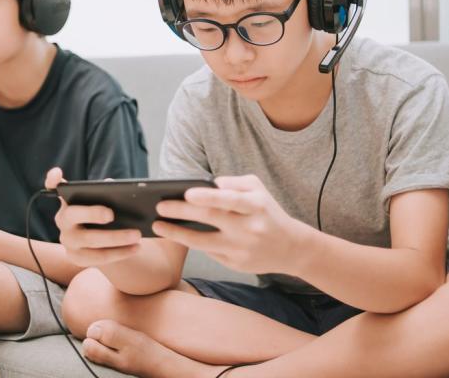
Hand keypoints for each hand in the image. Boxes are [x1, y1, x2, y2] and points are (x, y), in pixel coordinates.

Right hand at [46, 167, 141, 266]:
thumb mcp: (103, 202)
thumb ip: (106, 192)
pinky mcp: (77, 258)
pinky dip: (120, 253)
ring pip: (90, 240)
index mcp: (68, 200)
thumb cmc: (103, 214)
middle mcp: (63, 219)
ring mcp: (68, 241)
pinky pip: (99, 257)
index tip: (58, 174)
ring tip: (137, 235)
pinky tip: (136, 248)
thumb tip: (111, 184)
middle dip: (93, 214)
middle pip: (73, 215)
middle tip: (112, 214)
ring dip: (116, 238)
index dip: (52, 180)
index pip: (54, 187)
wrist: (101, 243)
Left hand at [152, 174, 306, 274]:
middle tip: (159, 206)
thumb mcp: (257, 189)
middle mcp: (249, 228)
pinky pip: (208, 252)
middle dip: (182, 213)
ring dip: (176, 233)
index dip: (208, 196)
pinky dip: (189, 243)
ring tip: (157, 226)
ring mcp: (241, 248)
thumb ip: (232, 183)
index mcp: (256, 205)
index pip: (230, 200)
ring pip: (203, 242)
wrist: (291, 247)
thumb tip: (204, 185)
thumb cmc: (266, 211)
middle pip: (211, 219)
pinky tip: (174, 235)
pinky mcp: (236, 264)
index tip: (186, 193)